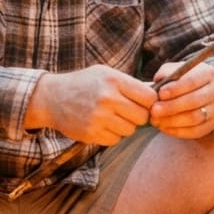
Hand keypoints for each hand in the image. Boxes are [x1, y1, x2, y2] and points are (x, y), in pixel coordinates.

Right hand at [26, 65, 156, 144]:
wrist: (52, 97)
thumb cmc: (84, 83)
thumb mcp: (106, 74)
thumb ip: (131, 84)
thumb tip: (161, 94)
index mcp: (114, 80)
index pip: (150, 97)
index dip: (150, 102)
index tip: (143, 102)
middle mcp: (107, 99)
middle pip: (143, 116)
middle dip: (138, 116)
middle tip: (128, 111)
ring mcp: (99, 117)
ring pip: (130, 130)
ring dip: (125, 126)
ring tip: (112, 116)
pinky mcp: (92, 133)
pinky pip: (116, 139)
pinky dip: (112, 134)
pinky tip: (101, 124)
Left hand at [149, 61, 213, 137]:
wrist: (204, 92)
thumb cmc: (185, 80)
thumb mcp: (177, 70)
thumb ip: (166, 73)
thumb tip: (157, 82)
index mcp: (207, 73)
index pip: (192, 81)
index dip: (175, 89)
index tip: (160, 93)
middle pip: (194, 101)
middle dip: (171, 107)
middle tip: (154, 110)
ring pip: (194, 118)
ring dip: (172, 121)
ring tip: (156, 120)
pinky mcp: (211, 125)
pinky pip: (194, 131)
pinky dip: (177, 131)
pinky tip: (164, 127)